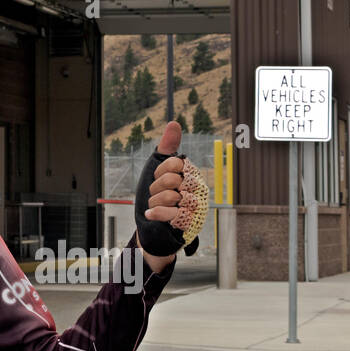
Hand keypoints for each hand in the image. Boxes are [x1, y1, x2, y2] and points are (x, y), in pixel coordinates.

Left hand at [133, 121, 203, 272]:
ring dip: (155, 202)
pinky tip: (151, 214)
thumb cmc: (156, 197)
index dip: (159, 171)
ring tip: (156, 207)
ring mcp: (196, 209)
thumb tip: (174, 123)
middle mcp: (199, 192)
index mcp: (193, 176)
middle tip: (156, 196)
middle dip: (155, 188)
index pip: (175, 163)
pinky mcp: (189, 225)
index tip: (157, 179)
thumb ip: (167, 147)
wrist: (150, 228)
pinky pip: (171, 213)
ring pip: (171, 196)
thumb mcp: (157, 170)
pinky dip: (155, 213)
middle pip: (172, 179)